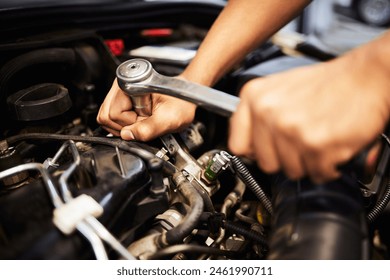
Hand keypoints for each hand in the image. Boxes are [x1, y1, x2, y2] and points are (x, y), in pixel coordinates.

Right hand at [97, 78, 195, 140]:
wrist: (186, 97)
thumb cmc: (182, 102)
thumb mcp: (170, 119)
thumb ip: (149, 129)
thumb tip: (127, 136)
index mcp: (130, 85)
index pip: (112, 114)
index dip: (130, 124)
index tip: (146, 120)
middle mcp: (120, 87)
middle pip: (106, 116)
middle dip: (124, 126)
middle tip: (144, 122)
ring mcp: (119, 94)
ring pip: (107, 119)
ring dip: (125, 126)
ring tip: (143, 120)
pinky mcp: (121, 101)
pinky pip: (113, 119)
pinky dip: (126, 125)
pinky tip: (139, 120)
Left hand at [228, 58, 388, 182]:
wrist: (366, 76)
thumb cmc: (327, 83)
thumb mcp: (279, 89)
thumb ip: (258, 116)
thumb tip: (246, 145)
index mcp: (254, 96)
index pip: (237, 145)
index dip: (254, 152)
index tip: (264, 152)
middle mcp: (268, 112)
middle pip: (265, 163)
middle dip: (285, 159)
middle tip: (301, 142)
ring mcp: (290, 129)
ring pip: (291, 171)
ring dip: (308, 162)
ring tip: (319, 139)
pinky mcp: (315, 144)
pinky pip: (316, 174)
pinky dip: (327, 166)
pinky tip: (332, 145)